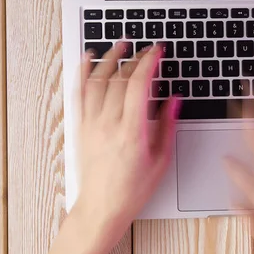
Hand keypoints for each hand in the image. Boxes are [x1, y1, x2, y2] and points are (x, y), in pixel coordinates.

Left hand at [74, 43, 178, 240]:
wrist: (102, 208)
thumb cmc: (131, 190)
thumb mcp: (160, 160)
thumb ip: (167, 125)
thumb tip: (174, 99)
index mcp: (132, 132)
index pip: (139, 84)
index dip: (149, 62)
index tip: (157, 51)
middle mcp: (108, 124)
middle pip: (119, 79)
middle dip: (135, 58)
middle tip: (146, 49)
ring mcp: (91, 124)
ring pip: (98, 81)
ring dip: (110, 58)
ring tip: (120, 45)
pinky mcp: (81, 128)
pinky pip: (79, 93)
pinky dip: (83, 72)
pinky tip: (88, 59)